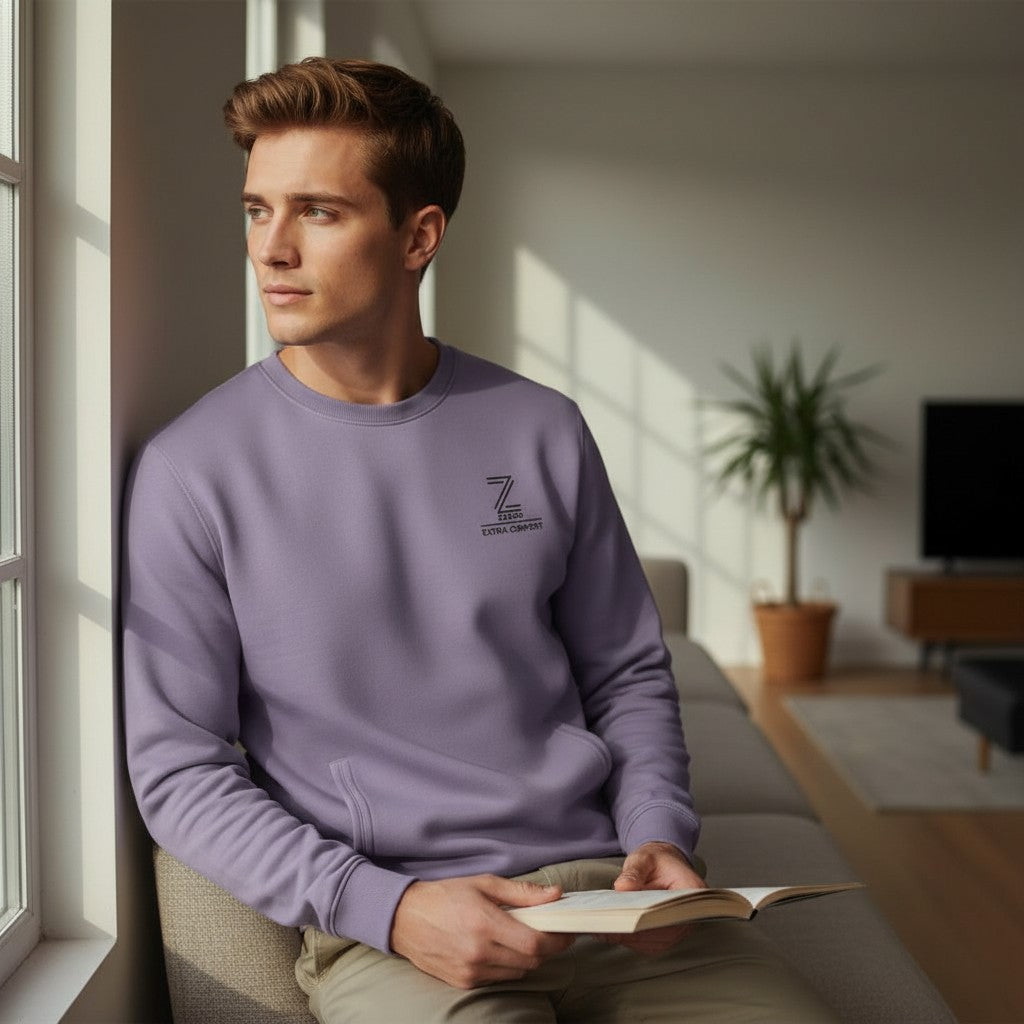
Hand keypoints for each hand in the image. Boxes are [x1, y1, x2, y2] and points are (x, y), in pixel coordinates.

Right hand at [390, 874, 574, 988]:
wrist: (405, 918)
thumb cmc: (444, 896)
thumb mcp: (484, 884)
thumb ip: (522, 893)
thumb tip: (555, 895)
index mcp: (485, 923)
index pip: (535, 944)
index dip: (557, 941)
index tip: (565, 932)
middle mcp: (479, 952)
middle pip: (531, 961)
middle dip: (545, 948)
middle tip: (547, 932)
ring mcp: (470, 971)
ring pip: (517, 972)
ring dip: (527, 958)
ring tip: (519, 937)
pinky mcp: (463, 982)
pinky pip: (499, 979)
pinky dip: (507, 966)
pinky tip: (499, 948)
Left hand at [602, 841, 706, 954]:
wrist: (662, 865)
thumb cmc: (657, 861)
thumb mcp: (644, 858)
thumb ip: (633, 871)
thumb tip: (622, 887)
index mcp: (693, 891)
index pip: (674, 912)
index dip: (651, 919)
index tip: (629, 919)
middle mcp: (690, 914)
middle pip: (664, 933)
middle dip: (636, 932)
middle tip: (609, 926)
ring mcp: (679, 927)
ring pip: (655, 943)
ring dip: (631, 938)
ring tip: (606, 928)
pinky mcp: (666, 934)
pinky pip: (649, 943)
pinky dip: (630, 938)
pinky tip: (612, 929)